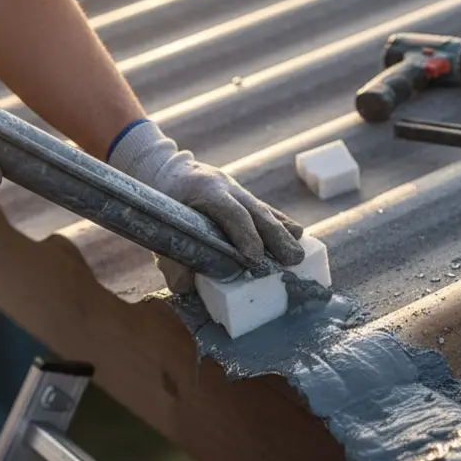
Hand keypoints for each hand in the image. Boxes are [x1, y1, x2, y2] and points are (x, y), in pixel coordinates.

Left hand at [108, 120, 304, 284]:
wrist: (169, 172)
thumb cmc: (163, 203)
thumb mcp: (160, 228)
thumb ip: (171, 259)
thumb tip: (186, 288)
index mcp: (206, 191)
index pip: (230, 212)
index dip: (244, 234)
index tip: (254, 257)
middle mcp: (228, 189)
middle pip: (257, 213)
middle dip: (276, 238)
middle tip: (291, 261)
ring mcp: (240, 193)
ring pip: (266, 212)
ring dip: (284, 235)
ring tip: (300, 256)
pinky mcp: (247, 200)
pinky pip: (268, 212)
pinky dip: (283, 225)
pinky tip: (299, 238)